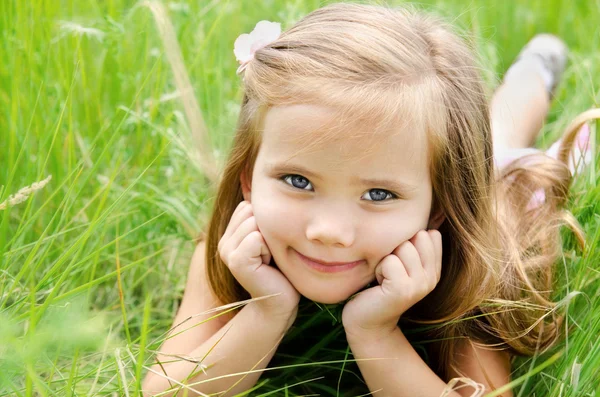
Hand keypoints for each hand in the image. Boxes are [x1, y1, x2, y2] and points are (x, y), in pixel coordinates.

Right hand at [218, 201, 299, 319]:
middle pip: (250, 211)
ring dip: (269, 240)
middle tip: (269, 254)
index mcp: (229, 234)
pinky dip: (268, 250)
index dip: (266, 222)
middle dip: (268, 229)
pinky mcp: (236, 261)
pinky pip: (256, 238)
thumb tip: (253, 183)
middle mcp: (223, 242)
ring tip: (268, 259)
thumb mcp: (270, 238)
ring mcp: (227, 251)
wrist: (279, 302)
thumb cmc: (280, 269)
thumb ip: (261, 217)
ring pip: (253, 223)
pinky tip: (268, 265)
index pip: (247, 205)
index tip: (268, 245)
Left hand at [342, 230, 442, 337]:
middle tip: (389, 271)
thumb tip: (433, 212)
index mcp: (434, 269)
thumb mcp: (400, 262)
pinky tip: (379, 285)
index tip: (399, 262)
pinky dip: (378, 269)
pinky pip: (390, 261)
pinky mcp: (404, 290)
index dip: (408, 241)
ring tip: (384, 278)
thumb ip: (413, 243)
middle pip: (417, 236)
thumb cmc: (378, 287)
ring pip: (403, 247)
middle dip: (396, 248)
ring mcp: (420, 285)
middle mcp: (432, 277)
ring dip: (386, 259)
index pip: (430, 234)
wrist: (367, 322)